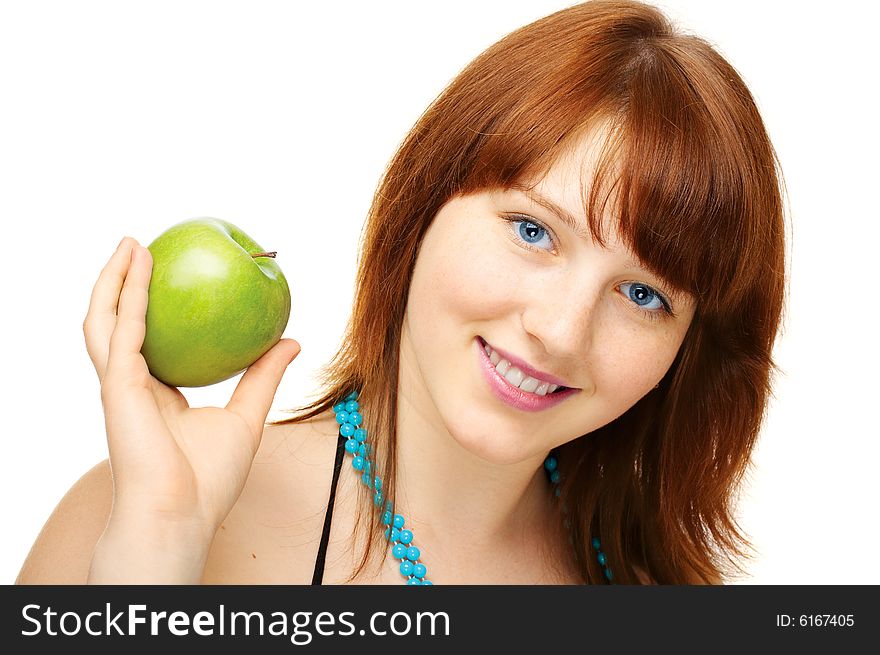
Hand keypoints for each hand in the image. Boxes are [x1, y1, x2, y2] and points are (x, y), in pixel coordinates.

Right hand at [83, 237, 300, 545]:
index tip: (176, 276)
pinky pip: (122, 331)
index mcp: (157, 394)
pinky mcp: (117, 386)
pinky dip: (127, 297)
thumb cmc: (211, 478)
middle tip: (143, 246)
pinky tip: (137, 268)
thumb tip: (291, 340)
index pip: (152, 340)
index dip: (156, 309)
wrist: (183, 513)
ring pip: (106, 320)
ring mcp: (120, 385)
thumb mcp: (247, 415)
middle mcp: (133, 384)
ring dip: (114, 279)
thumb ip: (263, 376)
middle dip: (125, 284)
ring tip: (132, 243)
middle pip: (120, 323)